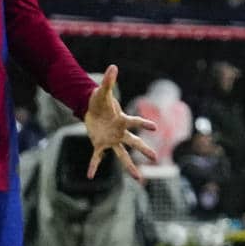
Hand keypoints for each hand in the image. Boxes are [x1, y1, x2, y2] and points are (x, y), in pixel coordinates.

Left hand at [84, 63, 159, 180]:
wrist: (91, 109)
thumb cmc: (100, 101)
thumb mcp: (102, 91)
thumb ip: (108, 81)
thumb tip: (113, 66)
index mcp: (121, 120)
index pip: (134, 122)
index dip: (143, 124)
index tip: (155, 128)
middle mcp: (119, 132)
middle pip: (134, 142)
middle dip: (144, 149)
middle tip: (155, 158)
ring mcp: (111, 140)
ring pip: (122, 155)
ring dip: (130, 167)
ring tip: (139, 178)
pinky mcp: (99, 144)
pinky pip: (97, 157)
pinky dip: (93, 166)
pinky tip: (89, 176)